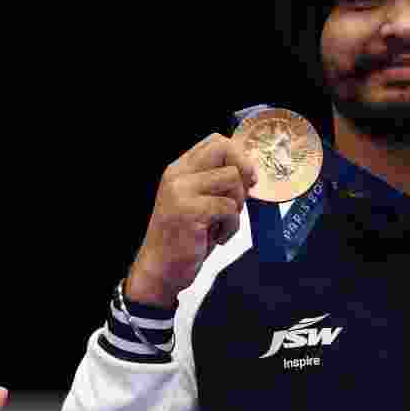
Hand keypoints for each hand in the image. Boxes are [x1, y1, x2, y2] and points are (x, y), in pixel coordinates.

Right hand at [125, 133, 257, 307]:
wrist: (159, 269)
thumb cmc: (182, 238)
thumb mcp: (196, 202)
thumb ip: (214, 183)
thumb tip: (249, 170)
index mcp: (178, 170)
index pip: (215, 141)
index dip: (238, 155)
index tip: (245, 177)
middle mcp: (178, 176)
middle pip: (224, 149)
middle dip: (243, 170)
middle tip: (244, 194)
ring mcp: (182, 192)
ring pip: (232, 179)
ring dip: (237, 204)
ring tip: (223, 222)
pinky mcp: (190, 211)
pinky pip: (229, 207)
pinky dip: (231, 226)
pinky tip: (218, 237)